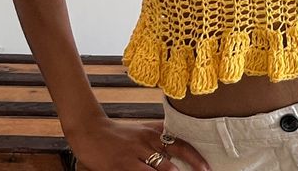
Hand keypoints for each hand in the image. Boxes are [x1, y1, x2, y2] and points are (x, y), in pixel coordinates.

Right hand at [68, 116, 210, 170]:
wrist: (91, 131)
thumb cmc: (117, 135)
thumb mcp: (141, 132)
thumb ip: (157, 139)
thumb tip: (176, 148)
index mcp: (154, 132)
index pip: (180, 144)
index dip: (195, 157)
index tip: (206, 168)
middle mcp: (147, 141)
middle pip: (173, 160)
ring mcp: (135, 153)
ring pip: (160, 170)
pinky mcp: (123, 164)